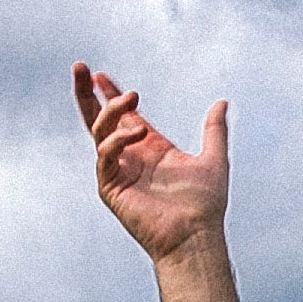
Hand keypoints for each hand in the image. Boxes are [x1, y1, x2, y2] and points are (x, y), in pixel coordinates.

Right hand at [73, 64, 227, 262]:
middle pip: (98, 120)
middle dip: (85, 94)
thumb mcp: (213, 158)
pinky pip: (105, 156)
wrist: (196, 234)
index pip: (123, 115)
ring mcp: (118, 171)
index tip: (100, 75)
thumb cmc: (205, 204)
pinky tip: (136, 134)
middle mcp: (130, 157)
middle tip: (80, 67)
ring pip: (99, 132)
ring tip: (132, 98)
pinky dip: (116, 141)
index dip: (110, 94)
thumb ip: (214, 130)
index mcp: (150, 148)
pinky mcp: (111, 187)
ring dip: (112, 111)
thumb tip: (222, 102)